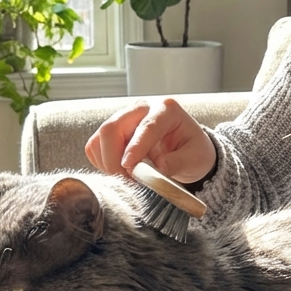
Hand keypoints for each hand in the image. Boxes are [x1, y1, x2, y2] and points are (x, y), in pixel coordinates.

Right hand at [84, 97, 216, 185]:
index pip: (146, 127)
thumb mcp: (195, 157)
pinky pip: (95, 147)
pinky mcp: (112, 132)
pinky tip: (120, 172)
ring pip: (99, 139)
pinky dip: (102, 163)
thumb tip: (157, 168)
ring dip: (107, 163)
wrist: (186, 149)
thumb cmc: (193, 150)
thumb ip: (177, 162)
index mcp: (166, 110)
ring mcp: (124, 119)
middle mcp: (141, 109)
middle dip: (114, 158)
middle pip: (112, 128)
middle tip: (127, 181)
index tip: (129, 168)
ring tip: (127, 179)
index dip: (135, 148)